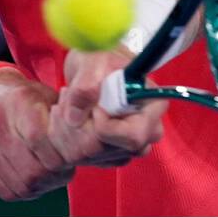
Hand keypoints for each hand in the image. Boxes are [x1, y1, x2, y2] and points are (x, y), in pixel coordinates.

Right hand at [0, 68, 78, 200]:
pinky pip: (5, 191)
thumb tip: (91, 137)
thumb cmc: (19, 97)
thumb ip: (65, 114)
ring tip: (51, 175)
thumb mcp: (43, 94)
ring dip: (43, 186)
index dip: (61, 155)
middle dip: (56, 174)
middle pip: (33, 168)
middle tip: (65, 169)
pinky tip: (33, 180)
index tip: (72, 157)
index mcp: (16, 102)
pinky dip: (24, 191)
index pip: (40, 138)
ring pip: (21, 184)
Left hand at [53, 48, 167, 163]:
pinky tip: (66, 118)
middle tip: (67, 102)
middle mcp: (146, 130)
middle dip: (81, 130)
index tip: (92, 107)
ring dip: (69, 133)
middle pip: (112, 151)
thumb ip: (86, 84)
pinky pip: (85, 158)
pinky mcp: (110, 152)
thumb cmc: (100, 58)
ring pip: (94, 156)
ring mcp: (129, 144)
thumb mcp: (93, 61)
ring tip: (65, 105)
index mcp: (153, 105)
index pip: (134, 136)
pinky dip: (66, 141)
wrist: (91, 66)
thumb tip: (75, 117)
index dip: (107, 127)